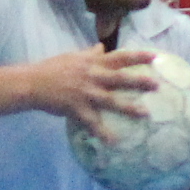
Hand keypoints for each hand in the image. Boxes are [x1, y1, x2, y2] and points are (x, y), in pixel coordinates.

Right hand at [15, 47, 160, 139]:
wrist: (32, 83)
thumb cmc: (52, 68)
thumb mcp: (72, 57)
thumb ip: (89, 54)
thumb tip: (101, 47)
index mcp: (92, 63)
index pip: (119, 56)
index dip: (138, 55)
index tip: (156, 56)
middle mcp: (92, 76)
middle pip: (120, 78)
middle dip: (140, 81)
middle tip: (157, 85)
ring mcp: (85, 93)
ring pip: (111, 100)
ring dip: (129, 107)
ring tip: (145, 114)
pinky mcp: (77, 108)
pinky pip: (92, 122)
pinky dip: (102, 133)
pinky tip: (113, 142)